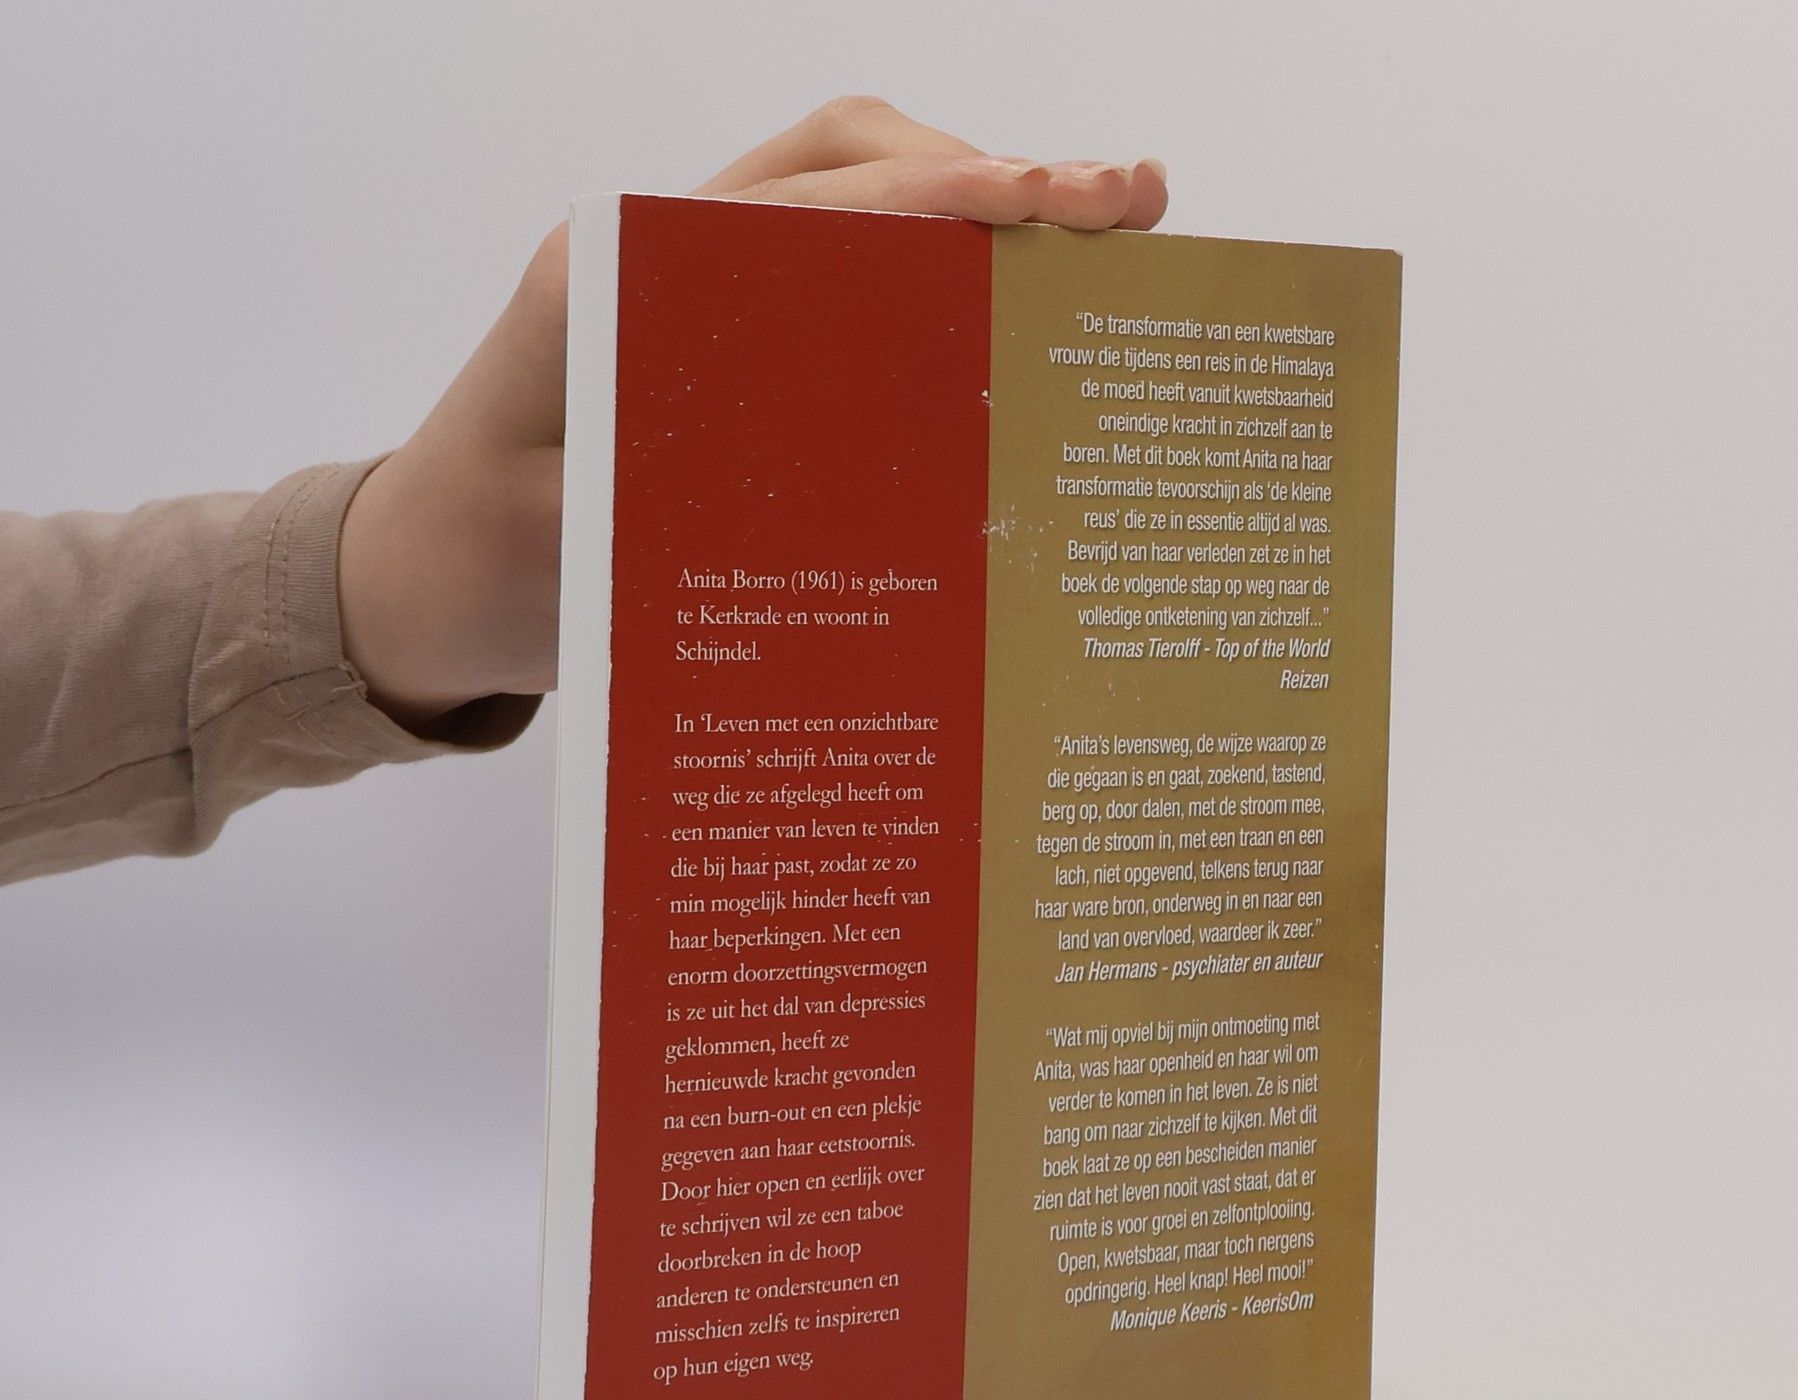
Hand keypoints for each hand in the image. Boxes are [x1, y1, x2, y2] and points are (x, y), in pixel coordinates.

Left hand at [337, 98, 1168, 729]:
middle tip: (1125, 205)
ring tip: (1111, 239)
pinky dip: (944, 280)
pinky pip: (850, 283)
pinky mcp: (729, 345)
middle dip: (991, 175)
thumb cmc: (477, 568)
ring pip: (862, 208)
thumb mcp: (563, 552)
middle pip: (850, 164)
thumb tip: (833, 476)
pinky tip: (1028, 315)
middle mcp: (664, 257)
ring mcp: (700, 292)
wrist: (419, 584)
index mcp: (616, 278)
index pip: (802, 204)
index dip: (927, 198)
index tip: (1040, 204)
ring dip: (982, 214)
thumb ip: (666, 503)